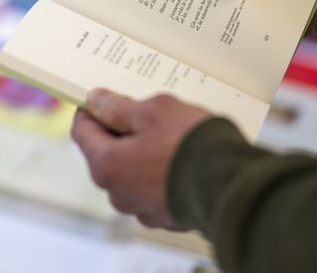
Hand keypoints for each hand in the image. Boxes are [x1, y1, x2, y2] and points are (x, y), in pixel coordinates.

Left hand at [71, 89, 210, 228]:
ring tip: (174, 134)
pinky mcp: (169, 217)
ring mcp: (144, 210)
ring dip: (145, 153)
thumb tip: (96, 102)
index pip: (82, 132)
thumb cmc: (192, 146)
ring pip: (134, 173)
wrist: (234, 186)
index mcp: (106, 166)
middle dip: (123, 131)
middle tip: (147, 112)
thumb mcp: (153, 111)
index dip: (91, 110)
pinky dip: (165, 173)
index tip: (101, 98)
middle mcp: (119, 194)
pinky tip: (185, 158)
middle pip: (108, 154)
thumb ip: (119, 108)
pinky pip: (157, 189)